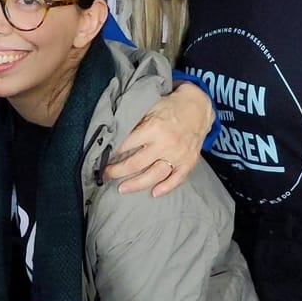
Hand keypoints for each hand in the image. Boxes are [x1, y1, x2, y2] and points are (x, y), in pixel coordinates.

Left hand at [105, 82, 212, 196]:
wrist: (198, 107)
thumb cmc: (170, 107)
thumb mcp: (149, 107)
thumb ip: (135, 121)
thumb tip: (113, 133)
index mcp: (154, 128)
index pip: (127, 145)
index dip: (113, 153)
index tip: (103, 158)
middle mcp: (166, 143)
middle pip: (136, 164)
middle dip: (117, 171)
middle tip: (107, 175)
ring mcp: (178, 155)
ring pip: (154, 175)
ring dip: (136, 184)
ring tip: (122, 189)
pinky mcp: (189, 162)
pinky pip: (177, 179)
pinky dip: (166, 188)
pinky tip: (154, 193)